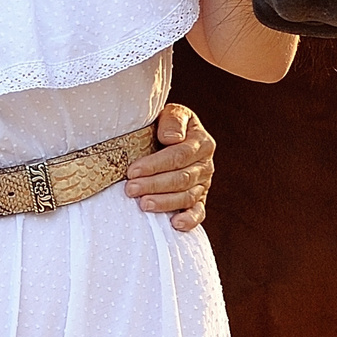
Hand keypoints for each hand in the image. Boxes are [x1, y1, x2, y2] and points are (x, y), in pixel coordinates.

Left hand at [125, 103, 215, 232]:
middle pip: (181, 178)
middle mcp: (205, 165)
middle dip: (154, 184)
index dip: (155, 164)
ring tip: (143, 204)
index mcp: (201, 142)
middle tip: (131, 189)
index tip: (133, 170)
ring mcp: (204, 184)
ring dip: (164, 202)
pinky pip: (199, 212)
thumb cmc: (167, 124)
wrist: (172, 136)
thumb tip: (171, 139)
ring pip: (187, 196)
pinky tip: (175, 224)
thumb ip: (173, 120)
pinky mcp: (200, 199)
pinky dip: (189, 220)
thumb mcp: (172, 112)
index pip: (179, 156)